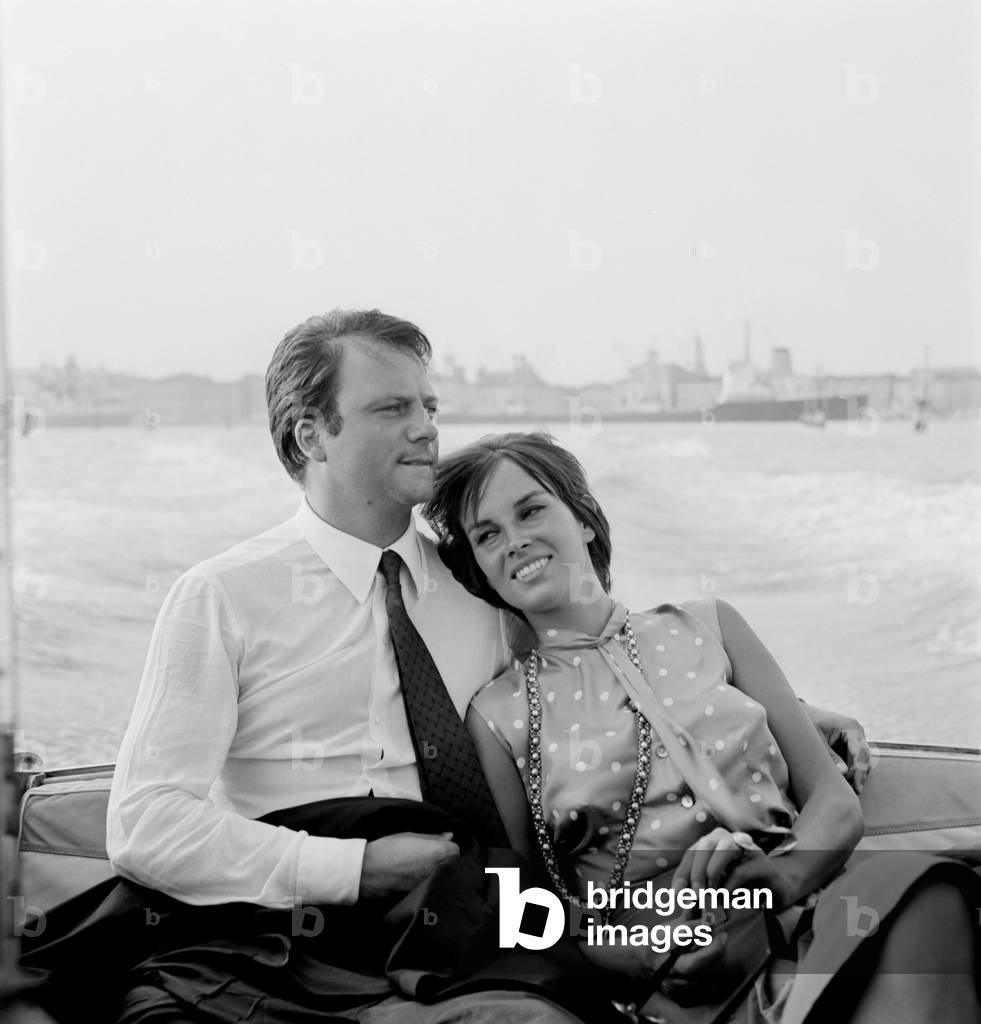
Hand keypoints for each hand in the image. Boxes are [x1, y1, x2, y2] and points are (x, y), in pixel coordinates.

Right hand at [358, 830, 459, 898]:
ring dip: (436, 873)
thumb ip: (433, 836)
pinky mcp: (422, 897)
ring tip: (419, 868)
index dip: (446, 847)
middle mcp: (439, 872)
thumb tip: (449, 835)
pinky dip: (427, 884)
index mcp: (439, 853)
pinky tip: (413, 879)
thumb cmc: (388, 848)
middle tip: (429, 858)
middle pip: (451, 866)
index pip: (455, 850)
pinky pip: (431, 889)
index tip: (438, 846)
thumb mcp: (411, 835)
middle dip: (444, 861)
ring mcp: (431, 886)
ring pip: (442, 878)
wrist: (367, 871)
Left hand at [672, 827, 791, 908]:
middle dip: (696, 872)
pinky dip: (729, 886)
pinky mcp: (764, 865)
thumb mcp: (716, 884)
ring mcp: (750, 849)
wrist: (775, 891)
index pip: (693, 851)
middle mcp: (732, 838)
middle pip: (706, 845)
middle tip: (694, 896)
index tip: (677, 895)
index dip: (683, 872)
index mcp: (716, 839)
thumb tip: (679, 897)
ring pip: (724, 849)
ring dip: (712, 872)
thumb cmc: (740, 887)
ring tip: (709, 894)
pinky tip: (726, 899)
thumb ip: (699, 885)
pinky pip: (741, 871)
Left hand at [801, 703, 871, 793]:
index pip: (859, 752)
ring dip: (857, 773)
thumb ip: (830, 756)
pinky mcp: (852, 744)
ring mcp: (856, 738)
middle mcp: (857, 731)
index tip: (856, 786)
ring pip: (862, 760)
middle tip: (854, 791)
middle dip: (859, 774)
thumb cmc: (807, 725)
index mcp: (850, 726)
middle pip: (864, 758)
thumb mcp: (816, 740)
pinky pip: (856, 760)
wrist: (801, 715)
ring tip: (849, 787)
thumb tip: (844, 773)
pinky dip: (852, 770)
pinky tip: (846, 781)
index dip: (858, 770)